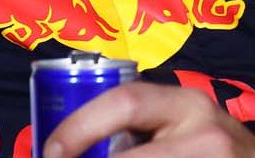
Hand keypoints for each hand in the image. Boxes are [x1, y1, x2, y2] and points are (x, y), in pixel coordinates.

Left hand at [42, 82, 254, 157]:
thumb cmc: (204, 138)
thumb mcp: (174, 119)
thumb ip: (131, 121)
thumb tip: (59, 143)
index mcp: (182, 102)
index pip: (123, 103)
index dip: (79, 127)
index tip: (50, 151)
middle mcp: (203, 129)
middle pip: (134, 153)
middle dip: (91, 154)